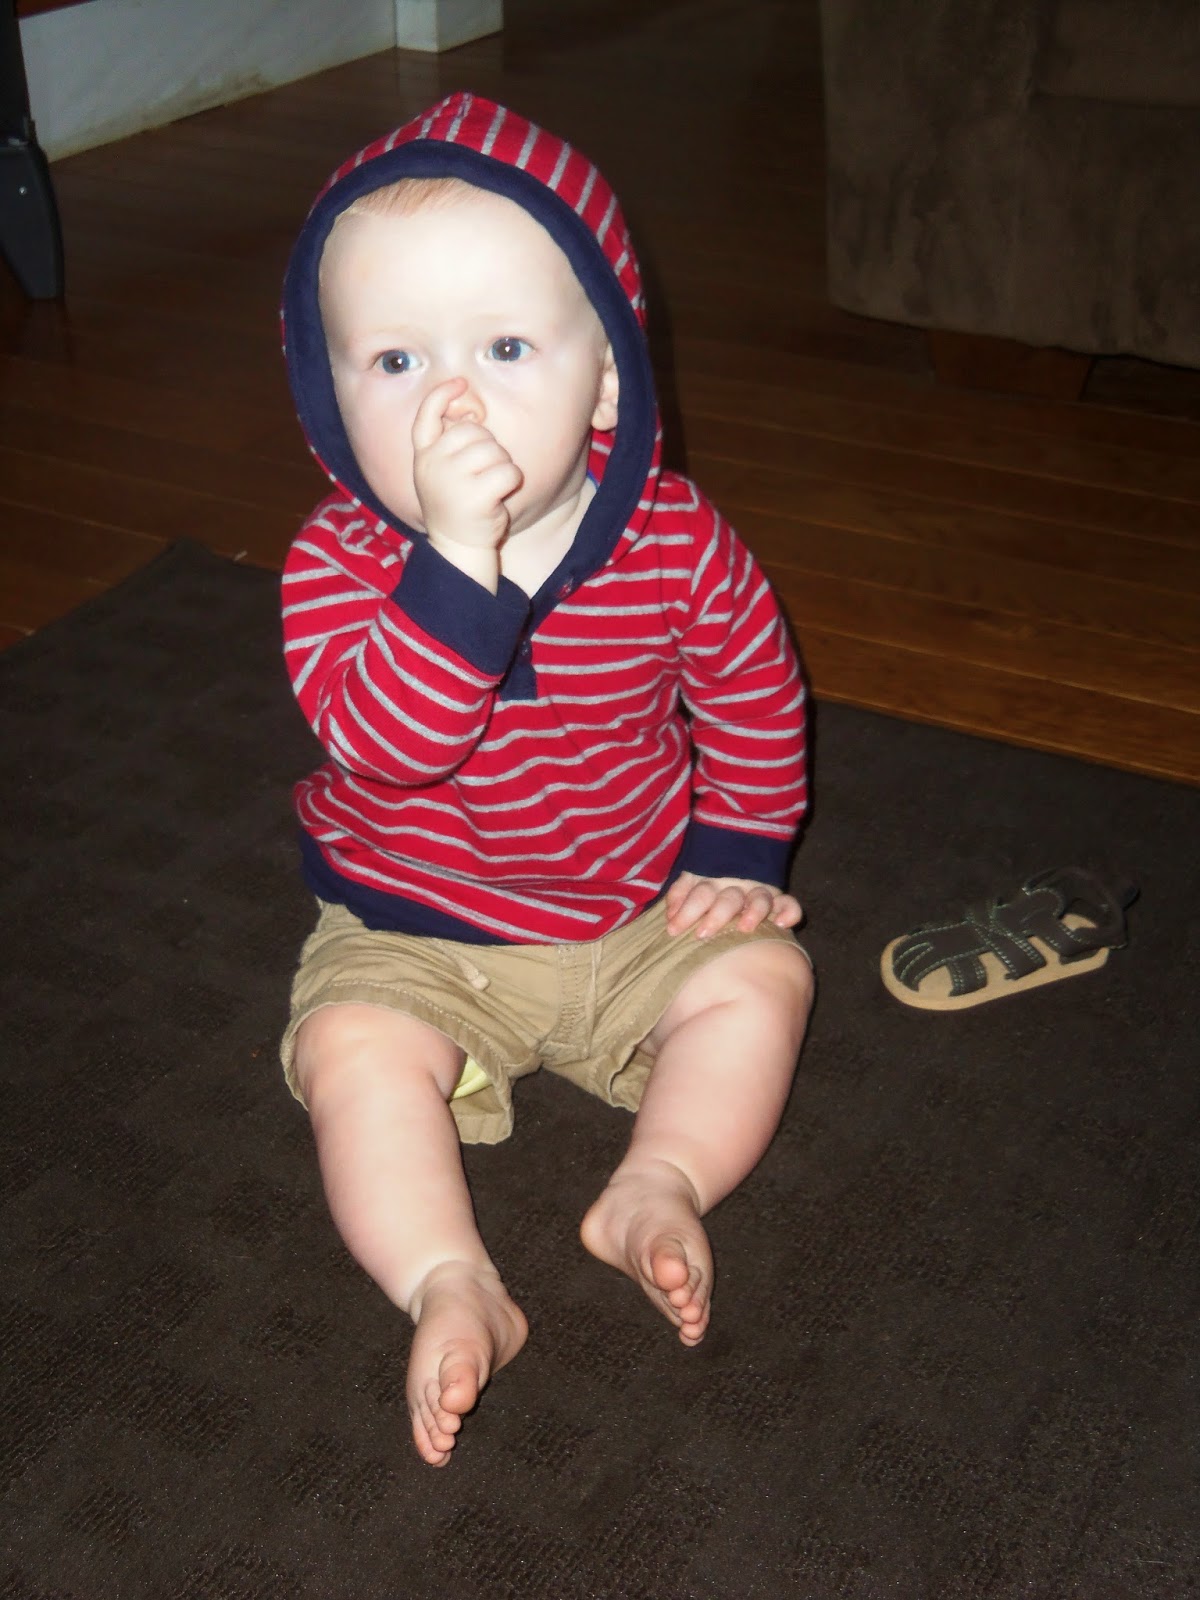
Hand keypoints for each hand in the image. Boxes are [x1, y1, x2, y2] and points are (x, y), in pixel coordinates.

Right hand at [412, 378, 522, 560]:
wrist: (458, 547)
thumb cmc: (457, 506)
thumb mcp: (441, 472)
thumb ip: (449, 444)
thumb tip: (472, 412)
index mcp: (423, 456)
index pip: (425, 416)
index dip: (442, 395)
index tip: (459, 383)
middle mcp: (433, 464)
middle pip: (474, 431)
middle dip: (488, 448)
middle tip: (482, 476)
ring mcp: (451, 479)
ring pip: (495, 450)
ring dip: (502, 465)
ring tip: (489, 488)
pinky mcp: (474, 496)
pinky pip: (508, 471)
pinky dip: (512, 481)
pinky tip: (500, 496)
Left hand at [665, 872, 802, 938]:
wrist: (739, 854)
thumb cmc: (706, 887)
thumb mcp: (689, 883)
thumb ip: (680, 894)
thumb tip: (670, 915)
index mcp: (713, 883)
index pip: (700, 894)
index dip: (686, 910)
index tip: (673, 929)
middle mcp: (737, 887)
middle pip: (728, 899)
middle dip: (715, 916)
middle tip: (702, 934)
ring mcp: (759, 892)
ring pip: (759, 899)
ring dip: (753, 912)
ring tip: (745, 928)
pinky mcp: (778, 900)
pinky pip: (789, 904)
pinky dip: (789, 911)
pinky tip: (781, 924)